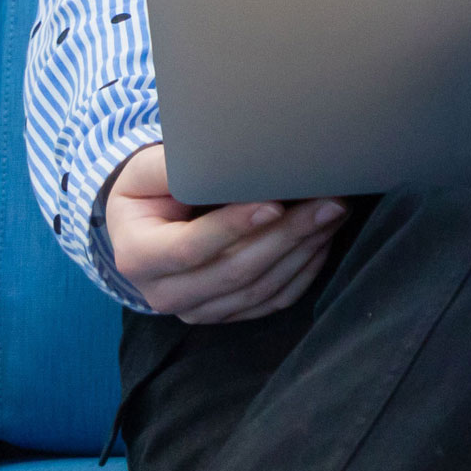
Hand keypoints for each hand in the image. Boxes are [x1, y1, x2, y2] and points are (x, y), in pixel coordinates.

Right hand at [104, 144, 346, 323]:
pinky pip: (272, 301)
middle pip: (234, 271)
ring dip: (303, 251)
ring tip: (333, 215)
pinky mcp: (224, 314)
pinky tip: (322, 241)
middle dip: (287, 235)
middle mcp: (163, 294)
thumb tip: (222, 155)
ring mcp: (196, 311)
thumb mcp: (145, 174)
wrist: (143, 229)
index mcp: (137, 256)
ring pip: (259, 289)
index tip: (275, 204)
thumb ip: (173, 167)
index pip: (189, 248)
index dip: (234, 227)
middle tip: (328, 202)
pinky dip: (303, 272)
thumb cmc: (148, 193)